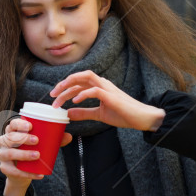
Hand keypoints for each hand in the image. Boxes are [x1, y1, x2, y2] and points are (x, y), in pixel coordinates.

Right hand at [0, 118, 71, 195]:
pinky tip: (39, 174)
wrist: (22, 173)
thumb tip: (69, 136)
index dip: (19, 124)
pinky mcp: (4, 168)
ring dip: (23, 154)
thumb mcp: (41, 145)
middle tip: (37, 141)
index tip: (31, 126)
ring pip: (9, 153)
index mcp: (12, 132)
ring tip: (37, 155)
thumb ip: (53, 140)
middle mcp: (4, 141)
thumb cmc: (30, 151)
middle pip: (10, 137)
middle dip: (23, 138)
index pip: (12, 124)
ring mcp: (2, 155)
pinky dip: (27, 174)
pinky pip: (14, 171)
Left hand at [50, 70, 164, 131]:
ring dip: (70, 86)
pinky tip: (75, 102)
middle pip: (78, 77)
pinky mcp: (112, 96)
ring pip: (85, 78)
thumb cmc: (124, 114)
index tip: (54, 98)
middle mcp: (102, 83)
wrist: (143, 118)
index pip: (78, 82)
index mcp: (99, 86)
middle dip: (63, 84)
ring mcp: (107, 88)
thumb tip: (69, 113)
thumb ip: (84, 113)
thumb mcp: (100, 114)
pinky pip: (95, 90)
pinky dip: (83, 94)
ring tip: (59, 96)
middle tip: (52, 96)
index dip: (64, 88)